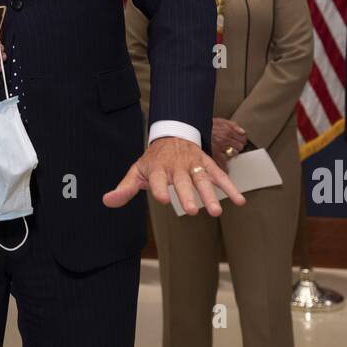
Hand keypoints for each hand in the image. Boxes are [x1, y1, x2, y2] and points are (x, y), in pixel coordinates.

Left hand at [103, 136, 245, 216]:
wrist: (171, 134)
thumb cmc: (153, 159)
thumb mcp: (137, 171)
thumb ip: (125, 188)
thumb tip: (107, 201)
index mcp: (158, 168)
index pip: (157, 179)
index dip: (160, 189)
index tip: (165, 200)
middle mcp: (176, 166)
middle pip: (183, 181)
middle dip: (188, 195)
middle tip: (193, 211)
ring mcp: (193, 164)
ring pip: (203, 179)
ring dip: (211, 195)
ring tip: (217, 212)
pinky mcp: (206, 164)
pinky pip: (219, 175)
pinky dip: (230, 187)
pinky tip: (239, 201)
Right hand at [210, 118, 246, 167]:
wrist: (195, 130)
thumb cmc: (207, 126)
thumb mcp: (220, 121)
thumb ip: (233, 125)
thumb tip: (242, 131)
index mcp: (228, 131)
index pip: (243, 139)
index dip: (242, 139)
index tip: (240, 140)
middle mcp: (225, 140)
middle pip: (240, 147)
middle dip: (237, 146)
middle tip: (233, 145)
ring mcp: (220, 148)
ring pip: (233, 154)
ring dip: (232, 152)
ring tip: (227, 150)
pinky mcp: (214, 155)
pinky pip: (224, 162)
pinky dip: (225, 163)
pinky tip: (224, 161)